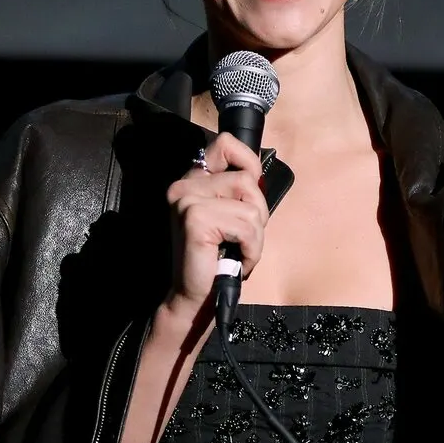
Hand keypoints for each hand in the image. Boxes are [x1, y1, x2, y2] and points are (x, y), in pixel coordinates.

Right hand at [164, 131, 268, 320]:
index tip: (252, 189)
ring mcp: (187, 200)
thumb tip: (259, 174)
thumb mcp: (231, 217)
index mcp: (193, 180)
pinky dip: (251, 248)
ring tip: (237, 251)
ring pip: (250, 204)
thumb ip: (239, 192)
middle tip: (240, 238)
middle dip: (257, 211)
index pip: (225, 144)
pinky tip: (236, 261)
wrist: (195, 298)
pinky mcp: (195, 219)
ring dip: (255, 235)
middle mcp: (184, 185)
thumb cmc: (218, 259)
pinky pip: (246, 225)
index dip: (248, 161)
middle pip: (247, 178)